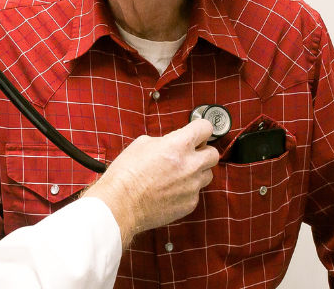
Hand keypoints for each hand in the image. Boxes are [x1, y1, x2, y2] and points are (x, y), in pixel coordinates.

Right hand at [82, 119, 218, 245]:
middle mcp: (190, 165)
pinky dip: (187, 190)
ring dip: (197, 172)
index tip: (198, 131)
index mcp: (179, 145)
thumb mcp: (141, 144)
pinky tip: (170, 190)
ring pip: (207, 174)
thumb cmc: (126, 175)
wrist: (120, 205)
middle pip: (213, 153)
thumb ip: (164, 141)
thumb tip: (171, 144)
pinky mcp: (190, 203)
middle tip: (191, 153)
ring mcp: (192, 186)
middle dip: (203, 151)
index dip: (201, 128)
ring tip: (178, 174)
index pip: (205, 128)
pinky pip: (196, 192)